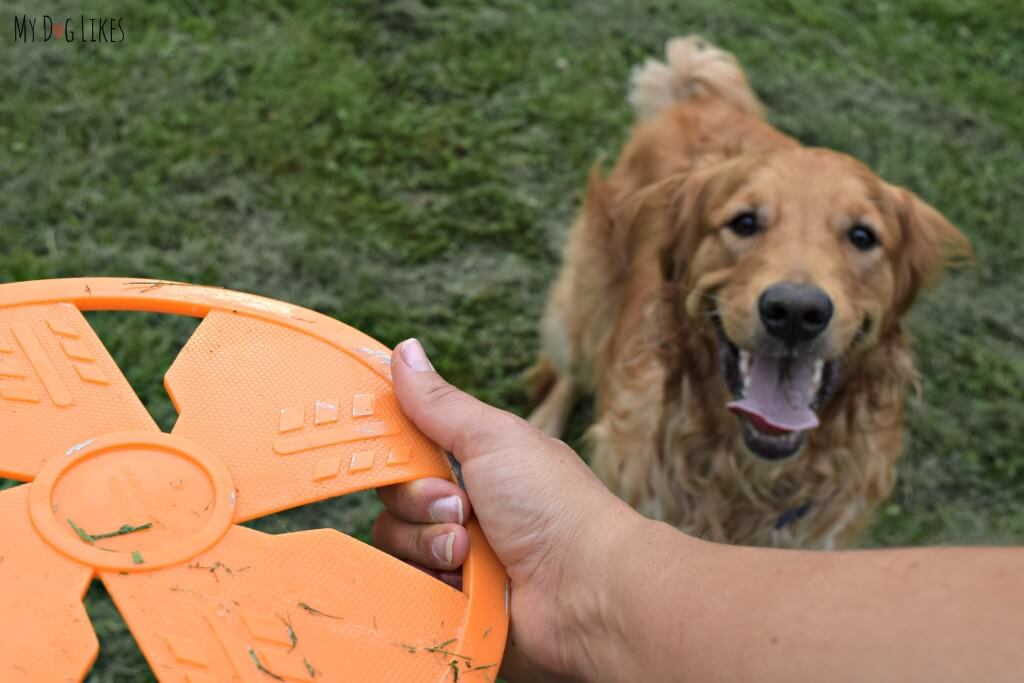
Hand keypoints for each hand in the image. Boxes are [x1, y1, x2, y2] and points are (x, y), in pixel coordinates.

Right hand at [372, 339, 638, 679]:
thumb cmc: (553, 504)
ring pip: (396, 545)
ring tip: (469, 553)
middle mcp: (464, 508)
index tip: (399, 455)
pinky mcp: (453, 601)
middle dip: (420, 504)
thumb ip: (440, 402)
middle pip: (395, 499)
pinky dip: (429, 583)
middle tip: (461, 509)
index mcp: (476, 463)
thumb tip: (405, 347)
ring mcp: (458, 557)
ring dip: (428, 545)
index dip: (398, 455)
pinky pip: (408, 588)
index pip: (409, 452)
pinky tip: (464, 583)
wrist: (587, 588)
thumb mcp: (493, 438)